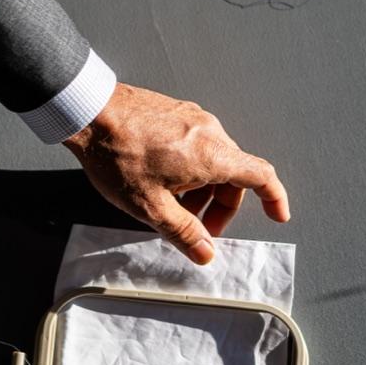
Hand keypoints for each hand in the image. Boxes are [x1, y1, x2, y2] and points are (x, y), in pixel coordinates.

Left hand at [64, 82, 289, 263]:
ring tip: (172, 208)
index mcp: (213, 155)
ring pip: (212, 160)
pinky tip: (160, 182)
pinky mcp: (174, 111)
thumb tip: (206, 253)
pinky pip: (195, 144)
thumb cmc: (116, 154)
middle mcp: (210, 131)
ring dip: (202, 189)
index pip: (262, 176)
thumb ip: (183, 232)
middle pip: (234, 174)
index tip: (277, 215)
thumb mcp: (150, 206)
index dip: (275, 198)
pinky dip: (189, 169)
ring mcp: (191, 117)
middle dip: (221, 207)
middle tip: (198, 230)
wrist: (88, 111)